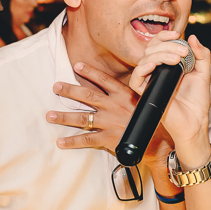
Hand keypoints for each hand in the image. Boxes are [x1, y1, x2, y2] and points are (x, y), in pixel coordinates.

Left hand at [48, 62, 174, 172]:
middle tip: (55, 87)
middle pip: (87, 96)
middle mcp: (114, 106)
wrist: (161, 144)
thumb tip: (127, 87)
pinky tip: (60, 142)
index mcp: (124, 95)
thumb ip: (133, 95)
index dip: (89, 72)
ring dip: (64, 116)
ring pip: (82, 118)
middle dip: (69, 91)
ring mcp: (109, 123)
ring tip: (49, 115)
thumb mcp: (147, 102)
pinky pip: (86, 140)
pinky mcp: (108, 139)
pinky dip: (72, 141)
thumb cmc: (156, 121)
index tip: (76, 65)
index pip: (103, 80)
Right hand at [127, 32, 210, 161]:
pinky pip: (135, 79)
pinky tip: (154, 65)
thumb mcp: (204, 73)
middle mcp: (158, 72)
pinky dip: (142, 69)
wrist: (195, 122)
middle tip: (182, 53)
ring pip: (144, 60)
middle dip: (166, 46)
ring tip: (177, 60)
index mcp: (168, 65)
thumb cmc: (198, 101)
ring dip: (160, 55)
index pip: (158, 44)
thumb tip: (191, 37)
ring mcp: (151, 82)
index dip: (164, 36)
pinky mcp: (146, 94)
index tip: (176, 34)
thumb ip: (202, 54)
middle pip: (150, 49)